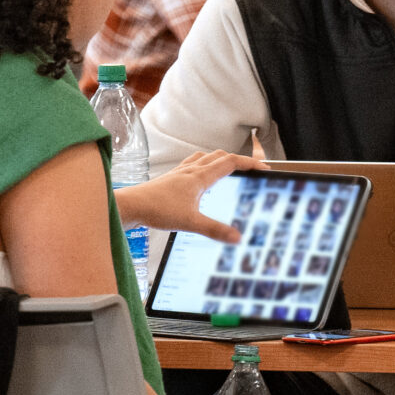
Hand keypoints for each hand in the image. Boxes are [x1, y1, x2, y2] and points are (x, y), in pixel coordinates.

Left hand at [114, 150, 263, 241]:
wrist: (131, 205)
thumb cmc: (157, 210)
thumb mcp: (191, 222)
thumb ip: (215, 230)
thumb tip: (237, 238)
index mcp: (200, 177)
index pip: (231, 162)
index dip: (250, 163)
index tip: (264, 167)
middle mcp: (191, 170)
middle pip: (220, 156)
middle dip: (238, 160)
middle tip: (250, 169)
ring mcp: (180, 173)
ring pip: (205, 157)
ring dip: (219, 159)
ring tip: (227, 168)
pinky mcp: (170, 178)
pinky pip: (192, 164)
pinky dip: (203, 166)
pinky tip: (199, 179)